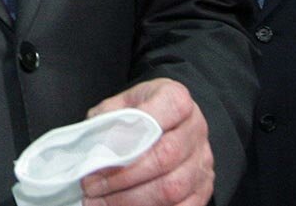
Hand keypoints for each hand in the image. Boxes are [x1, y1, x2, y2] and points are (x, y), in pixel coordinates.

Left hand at [81, 78, 212, 205]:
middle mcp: (196, 129)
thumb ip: (108, 119)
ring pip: (172, 189)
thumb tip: (96, 148)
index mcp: (176, 99)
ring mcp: (203, 161)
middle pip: (164, 158)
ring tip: (101, 201)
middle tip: (91, 186)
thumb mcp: (120, 103)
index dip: (125, 142)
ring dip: (131, 200)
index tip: (97, 157)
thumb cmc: (140, 110)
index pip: (155, 119)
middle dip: (122, 177)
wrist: (167, 120)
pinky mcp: (204, 187)